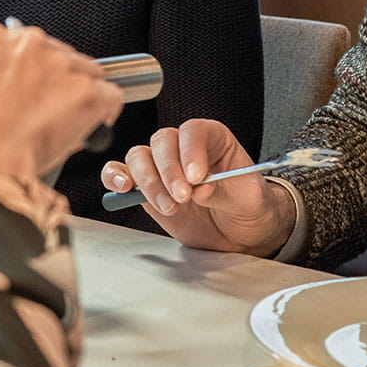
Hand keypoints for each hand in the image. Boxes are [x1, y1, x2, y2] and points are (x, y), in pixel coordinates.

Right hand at [0, 22, 122, 190]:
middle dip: (58, 83)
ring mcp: (60, 65)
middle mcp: (28, 43)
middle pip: (60, 56)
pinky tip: (91, 129)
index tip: (32, 89)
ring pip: (88, 74)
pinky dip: (104, 114)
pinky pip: (110, 96)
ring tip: (65, 125)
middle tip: (48, 112)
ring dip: (81, 97)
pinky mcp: (86, 90)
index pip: (25, 46)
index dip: (32, 73)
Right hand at [98, 118, 295, 254]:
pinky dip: (115, 177)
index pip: (194, 132)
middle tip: (183, 197)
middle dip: (169, 171)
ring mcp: (162, 167)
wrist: (241, 235)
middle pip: (162, 142)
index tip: (197, 177)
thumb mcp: (251, 200)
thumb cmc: (250, 208)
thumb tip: (201, 189)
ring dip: (149, 183)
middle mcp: (183, 148)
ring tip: (169, 208)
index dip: (191, 151)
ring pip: (139, 157)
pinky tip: (123, 188)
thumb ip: (225, 191)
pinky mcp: (146, 187)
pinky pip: (120, 173)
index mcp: (214, 139)